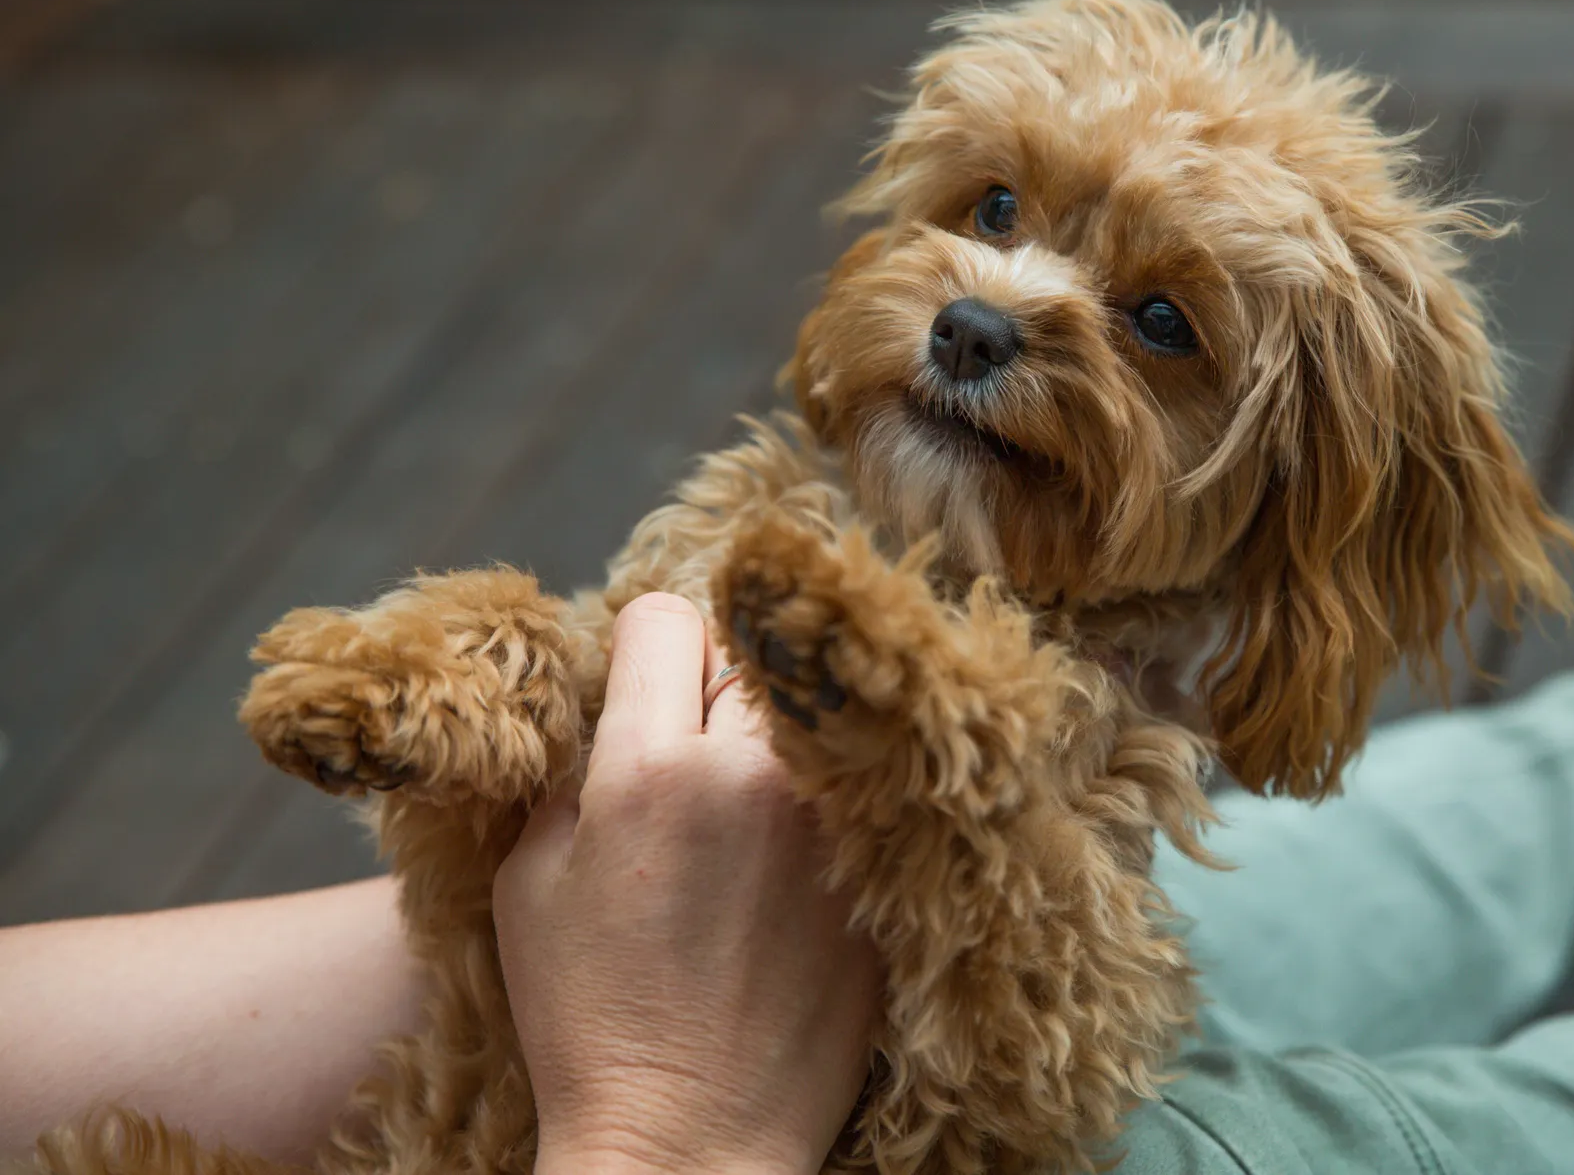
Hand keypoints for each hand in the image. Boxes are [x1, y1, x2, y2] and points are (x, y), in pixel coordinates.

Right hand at [495, 593, 880, 1174]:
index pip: (666, 616)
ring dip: (779, 735)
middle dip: (713, 685)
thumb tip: (614, 706)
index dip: (645, 642)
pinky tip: (796, 850)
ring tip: (752, 797)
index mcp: (646, 770)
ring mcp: (827, 822)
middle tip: (695, 745)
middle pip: (747, 651)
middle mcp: (748, 777)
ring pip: (811, 711)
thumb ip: (574, 773)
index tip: (644, 680)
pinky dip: (830, 794)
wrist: (688, 1140)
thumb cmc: (589, 1021)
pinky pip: (860, 782)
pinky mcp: (878, 869)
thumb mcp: (531, 885)